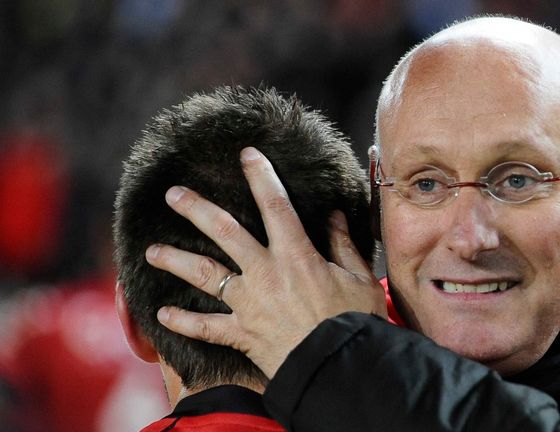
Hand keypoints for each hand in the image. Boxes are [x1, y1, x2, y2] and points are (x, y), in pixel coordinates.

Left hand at [146, 147, 385, 377]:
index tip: (247, 154)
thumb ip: (344, 246)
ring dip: (176, 261)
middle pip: (224, 232)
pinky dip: (183, 322)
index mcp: (296, 255)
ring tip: (152, 251)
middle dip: (196, 209)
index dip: (261, 176)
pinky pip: (206, 327)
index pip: (276, 205)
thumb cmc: (354, 324)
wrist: (336, 368)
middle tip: (173, 194)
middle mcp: (265, 273)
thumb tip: (335, 217)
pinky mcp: (241, 334)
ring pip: (205, 275)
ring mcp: (249, 304)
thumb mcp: (359, 279)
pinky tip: (161, 314)